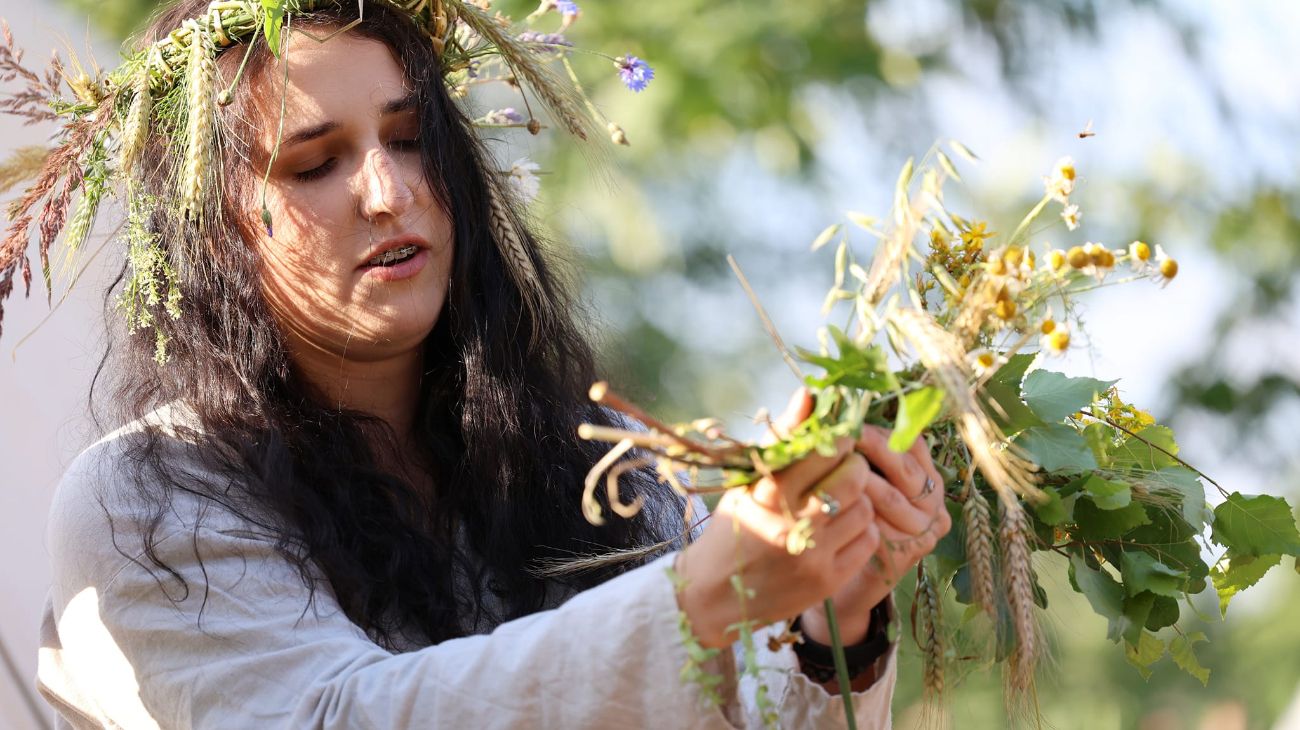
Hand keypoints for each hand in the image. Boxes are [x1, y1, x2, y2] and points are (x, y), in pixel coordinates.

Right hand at [674, 390, 881, 648]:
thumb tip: (810, 393)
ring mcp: (815, 554)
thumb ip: (783, 438)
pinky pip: (869, 540)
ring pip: (865, 507)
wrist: (714, 595)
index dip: (838, 439)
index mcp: (770, 491)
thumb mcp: (748, 480)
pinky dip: (860, 530)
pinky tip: (839, 529)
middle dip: (853, 466)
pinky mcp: (829, 580)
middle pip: (855, 476)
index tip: (835, 441)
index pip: (827, 449)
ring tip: (836, 502)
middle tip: (842, 469)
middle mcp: (795, 522)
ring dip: (857, 500)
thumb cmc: (732, 528)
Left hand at [799, 424, 951, 645]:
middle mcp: (933, 500)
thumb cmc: (847, 517)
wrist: (846, 578)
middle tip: (838, 437)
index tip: (847, 420)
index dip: (879, 430)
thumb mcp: (855, 478)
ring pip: (891, 496)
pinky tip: (833, 506)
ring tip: (829, 469)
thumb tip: (815, 399)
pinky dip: (857, 515)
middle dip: (870, 450)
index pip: (911, 442)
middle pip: (904, 467)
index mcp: (927, 474)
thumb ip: (853, 446)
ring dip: (859, 482)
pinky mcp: (909, 553)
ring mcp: (925, 528)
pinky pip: (882, 528)